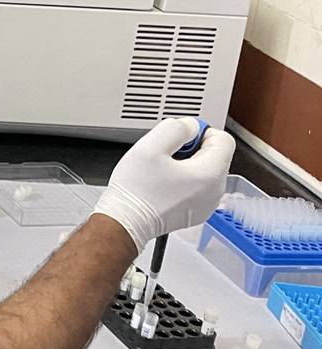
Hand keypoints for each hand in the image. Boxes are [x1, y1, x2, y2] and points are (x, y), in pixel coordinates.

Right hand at [94, 117, 235, 249]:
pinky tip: (163, 185)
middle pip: (214, 155)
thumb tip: (190, 127)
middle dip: (191, 149)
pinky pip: (198, 187)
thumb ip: (175, 128)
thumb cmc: (136, 190)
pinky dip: (183, 181)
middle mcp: (215, 191)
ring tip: (162, 172)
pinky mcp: (197, 211)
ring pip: (205, 171)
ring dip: (186, 165)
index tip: (179, 138)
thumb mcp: (150, 146)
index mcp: (210, 174)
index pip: (224, 140)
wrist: (125, 221)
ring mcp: (207, 204)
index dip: (200, 132)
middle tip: (165, 156)